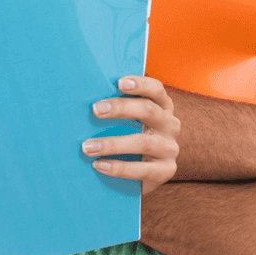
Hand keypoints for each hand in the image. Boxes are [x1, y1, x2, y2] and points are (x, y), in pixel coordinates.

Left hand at [82, 76, 180, 194]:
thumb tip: (85, 96)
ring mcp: (170, 148)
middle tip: (95, 109)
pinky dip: (118, 168)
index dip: (140, 84)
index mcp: (162, 106)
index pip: (156, 90)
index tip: (120, 82)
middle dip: (121, 108)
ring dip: (112, 144)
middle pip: (148, 111)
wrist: (147, 171)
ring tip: (87, 147)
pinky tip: (99, 165)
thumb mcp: (131, 120)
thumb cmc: (131, 137)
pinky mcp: (166, 171)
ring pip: (142, 143)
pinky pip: (142, 170)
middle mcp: (170, 125)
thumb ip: (118, 109)